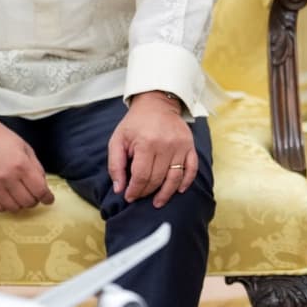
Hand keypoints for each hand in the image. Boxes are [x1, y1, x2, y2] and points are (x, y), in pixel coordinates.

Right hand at [0, 93, 54, 212]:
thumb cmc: (0, 136)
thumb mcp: (25, 147)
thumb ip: (36, 167)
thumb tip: (42, 184)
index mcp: (21, 165)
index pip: (39, 190)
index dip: (47, 197)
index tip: (48, 199)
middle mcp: (7, 178)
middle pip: (28, 202)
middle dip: (35, 199)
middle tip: (33, 193)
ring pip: (13, 208)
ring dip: (20, 204)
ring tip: (20, 195)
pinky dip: (5, 206)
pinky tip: (7, 198)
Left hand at [110, 91, 198, 206]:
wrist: (157, 104)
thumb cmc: (135, 123)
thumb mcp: (118, 139)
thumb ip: (115, 164)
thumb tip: (119, 188)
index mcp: (146, 143)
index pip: (141, 176)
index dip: (134, 190)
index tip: (129, 196)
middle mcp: (166, 146)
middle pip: (157, 179)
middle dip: (147, 192)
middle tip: (140, 197)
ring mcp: (180, 146)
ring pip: (175, 177)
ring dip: (166, 193)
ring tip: (158, 202)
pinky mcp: (190, 146)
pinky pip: (192, 169)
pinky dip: (186, 182)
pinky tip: (178, 190)